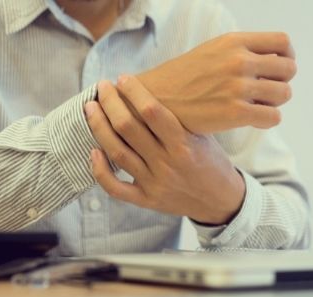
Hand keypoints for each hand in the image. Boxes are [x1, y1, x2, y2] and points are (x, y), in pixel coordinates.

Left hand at [85, 77, 245, 224]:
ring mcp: (154, 184)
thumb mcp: (204, 136)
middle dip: (110, 102)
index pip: (152, 112)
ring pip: (117, 152)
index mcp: (184, 145)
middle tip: (102, 88)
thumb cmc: (212, 163)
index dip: (133, 92)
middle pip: (128, 128)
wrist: (221, 201)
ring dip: (99, 127)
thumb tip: (149, 91)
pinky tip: (92, 151)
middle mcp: (167, 164)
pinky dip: (100, 170)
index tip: (123, 78)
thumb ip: (179, 119)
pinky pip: (115, 188)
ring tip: (91, 108)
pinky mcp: (147, 200)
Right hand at [136, 32, 296, 133]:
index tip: (276, 70)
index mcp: (235, 42)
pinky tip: (251, 119)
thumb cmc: (185, 78)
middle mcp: (239, 61)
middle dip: (281, 81)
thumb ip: (242, 51)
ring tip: (256, 105)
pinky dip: (267, 120)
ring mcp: (238, 87)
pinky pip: (274, 117)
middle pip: (289, 69)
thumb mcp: (213, 50)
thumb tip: (274, 60)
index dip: (286, 57)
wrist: (157, 99)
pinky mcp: (235, 113)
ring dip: (274, 102)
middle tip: (264, 91)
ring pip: (284, 93)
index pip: (283, 42)